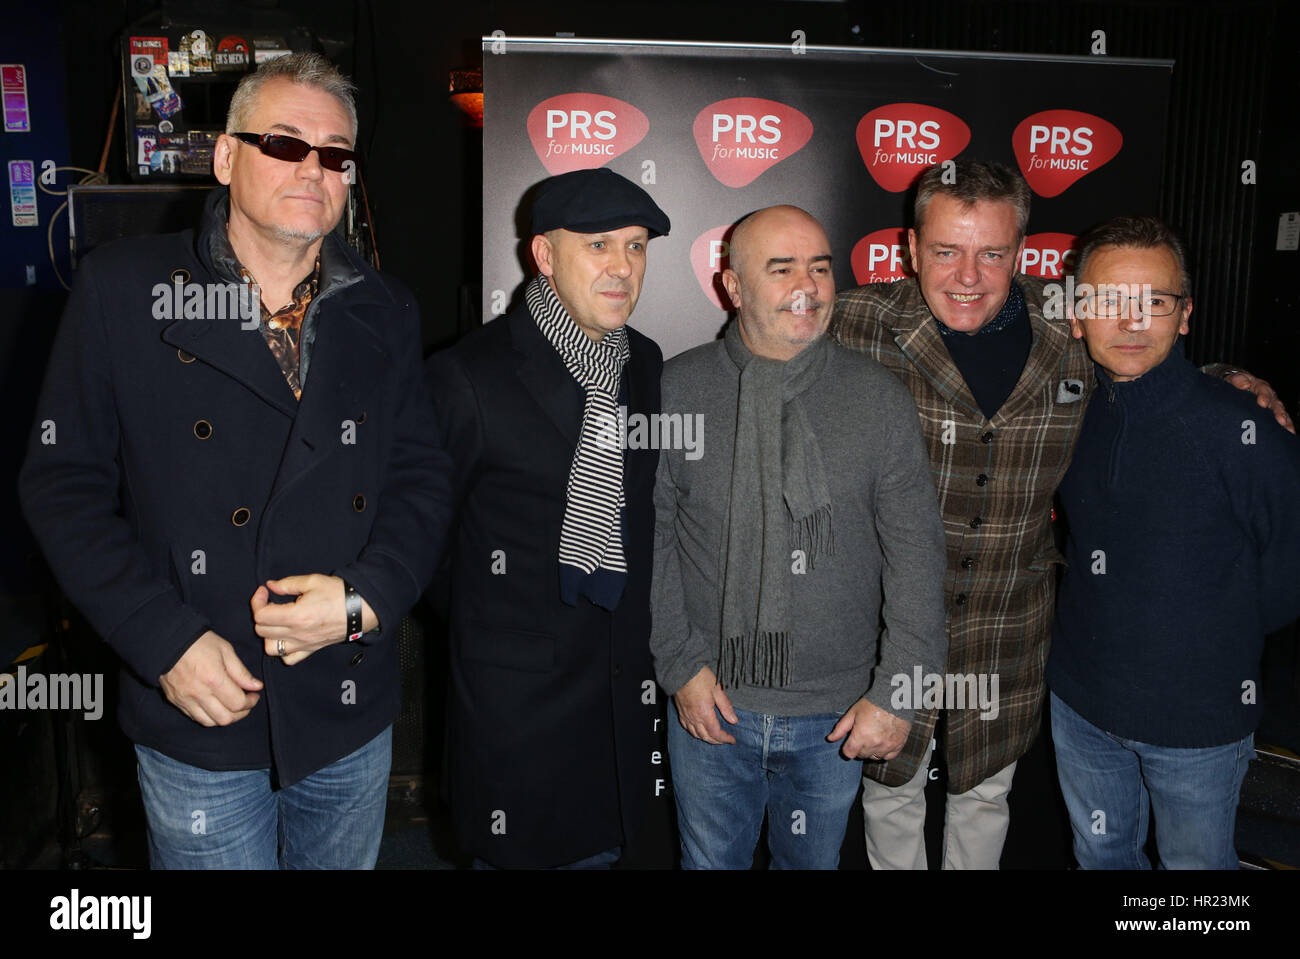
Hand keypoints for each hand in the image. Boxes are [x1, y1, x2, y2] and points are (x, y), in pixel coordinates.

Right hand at [159, 630, 262, 725]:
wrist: (169, 642)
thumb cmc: (200, 642)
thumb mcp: (226, 651)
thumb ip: (241, 672)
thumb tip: (256, 687)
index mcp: (214, 679)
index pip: (238, 703)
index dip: (250, 702)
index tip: (254, 695)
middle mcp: (199, 693)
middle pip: (225, 718)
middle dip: (241, 714)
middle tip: (245, 703)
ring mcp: (185, 700)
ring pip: (209, 722)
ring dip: (224, 718)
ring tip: (231, 706)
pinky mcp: (175, 701)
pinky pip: (194, 717)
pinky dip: (208, 716)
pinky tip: (214, 706)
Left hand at [251, 573, 377, 665]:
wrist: (362, 609)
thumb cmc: (339, 593)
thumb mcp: (313, 581)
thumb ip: (287, 583)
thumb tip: (270, 586)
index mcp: (295, 616)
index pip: (261, 615)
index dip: (257, 601)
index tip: (264, 591)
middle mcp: (297, 634)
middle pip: (262, 631)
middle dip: (262, 614)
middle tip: (272, 602)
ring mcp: (303, 644)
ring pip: (271, 649)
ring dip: (269, 635)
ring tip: (277, 622)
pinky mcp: (311, 649)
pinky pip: (289, 659)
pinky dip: (283, 650)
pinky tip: (288, 637)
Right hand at [673, 666, 738, 744]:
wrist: (682, 669)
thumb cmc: (700, 677)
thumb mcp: (717, 690)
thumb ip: (726, 706)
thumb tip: (734, 720)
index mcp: (704, 713)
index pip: (716, 733)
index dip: (725, 738)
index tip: (732, 740)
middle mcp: (694, 718)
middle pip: (706, 736)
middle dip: (717, 741)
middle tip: (725, 740)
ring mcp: (686, 716)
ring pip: (696, 734)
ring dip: (706, 738)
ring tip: (714, 737)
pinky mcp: (680, 712)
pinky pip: (687, 728)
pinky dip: (695, 733)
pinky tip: (699, 730)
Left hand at [826, 698, 910, 760]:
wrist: (895, 699)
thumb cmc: (872, 704)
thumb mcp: (853, 713)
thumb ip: (841, 728)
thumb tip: (830, 739)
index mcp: (861, 736)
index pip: (849, 753)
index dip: (848, 747)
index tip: (850, 741)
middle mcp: (874, 744)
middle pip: (861, 755)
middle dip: (859, 748)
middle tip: (863, 735)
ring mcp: (887, 746)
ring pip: (874, 757)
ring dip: (871, 750)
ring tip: (873, 737)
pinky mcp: (898, 746)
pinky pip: (888, 756)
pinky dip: (884, 752)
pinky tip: (882, 741)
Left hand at [1225, 371, 1294, 434]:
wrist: (1234, 388)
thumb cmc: (1234, 384)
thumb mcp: (1233, 379)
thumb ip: (1238, 380)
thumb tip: (1245, 385)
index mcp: (1258, 385)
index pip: (1263, 389)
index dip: (1264, 396)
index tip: (1262, 403)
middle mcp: (1268, 395)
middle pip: (1275, 402)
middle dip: (1278, 411)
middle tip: (1280, 420)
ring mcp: (1270, 404)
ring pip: (1280, 412)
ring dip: (1285, 420)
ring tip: (1287, 428)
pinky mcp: (1270, 413)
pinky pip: (1281, 419)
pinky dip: (1285, 425)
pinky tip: (1289, 432)